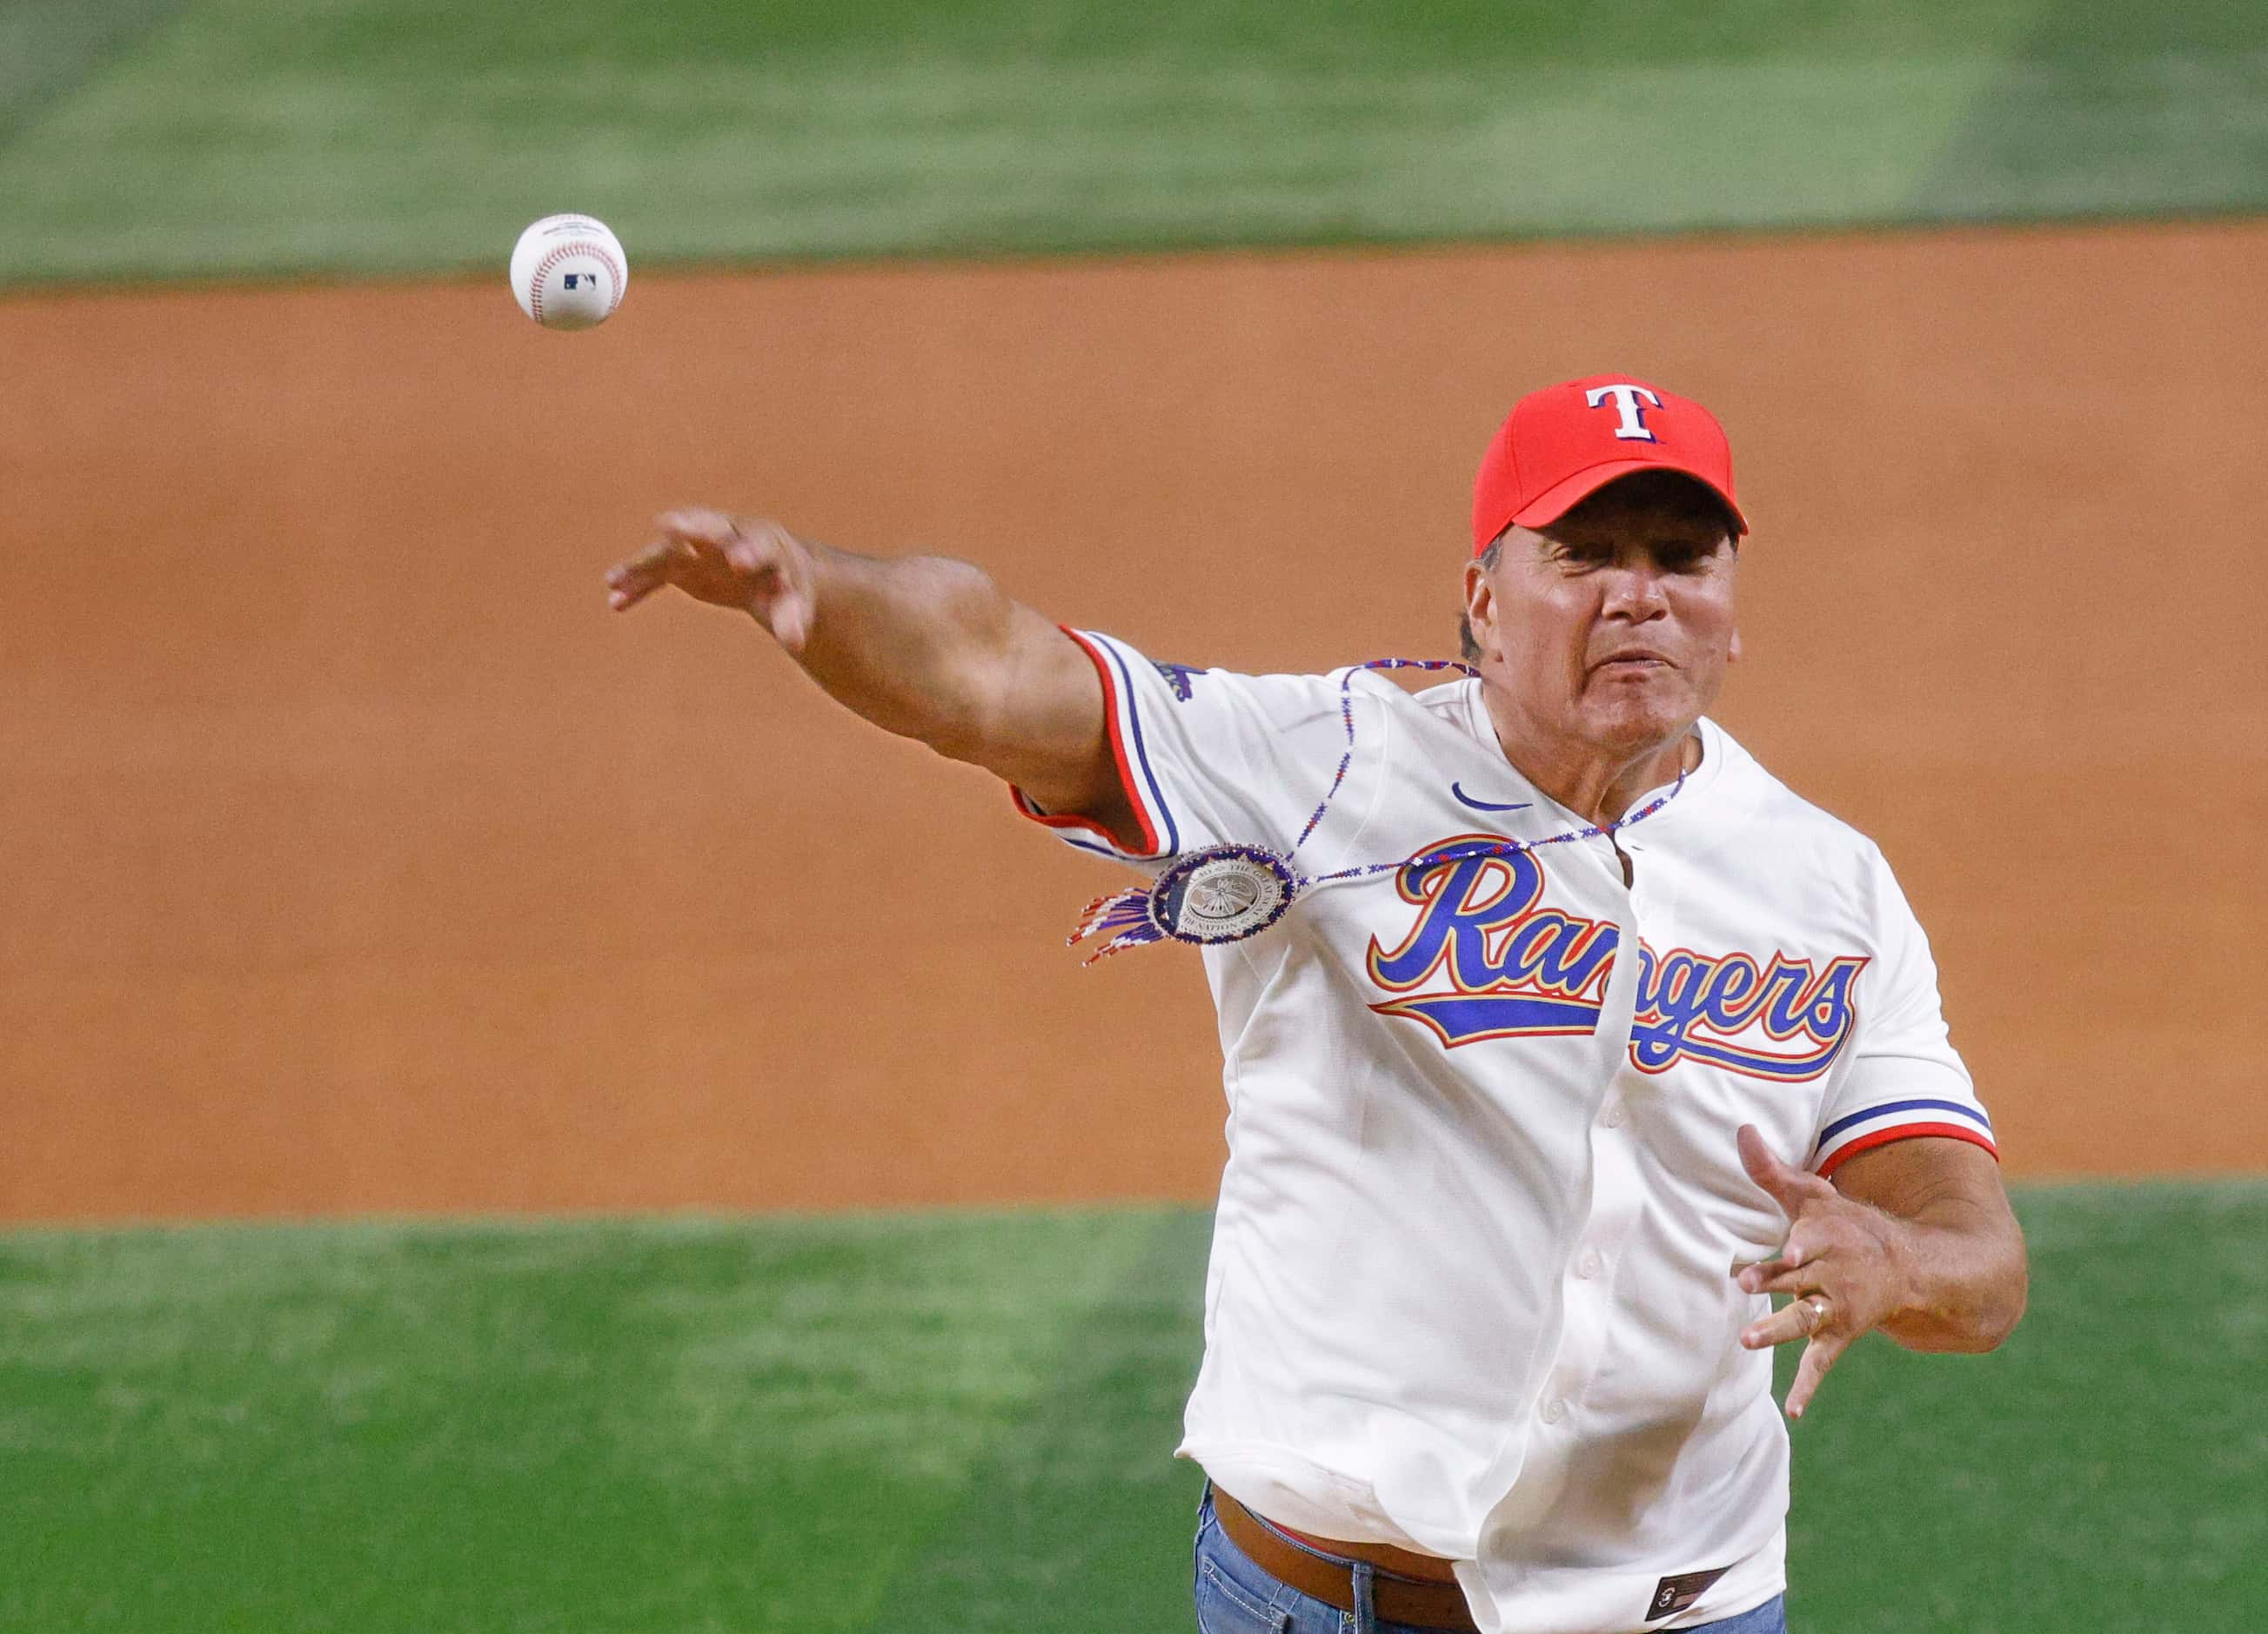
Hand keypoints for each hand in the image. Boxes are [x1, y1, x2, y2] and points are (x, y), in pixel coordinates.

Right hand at [606, 510, 817, 652]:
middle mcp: (729, 534)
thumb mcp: (795, 603)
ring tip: (613, 580)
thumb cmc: (785, 585)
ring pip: (669, 550)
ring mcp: (699, 545)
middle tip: (667, 525)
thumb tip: (797, 643)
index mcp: (764, 542)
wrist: (766, 571)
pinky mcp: (680, 561)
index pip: (758, 543)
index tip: (739, 563)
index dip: (749, 551)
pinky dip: (637, 584)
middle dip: (690, 527)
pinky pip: (655, 572)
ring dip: (642, 564)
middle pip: (710, 527)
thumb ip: (793, 619)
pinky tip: (615, 602)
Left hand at [1729, 1123, 1910, 1418]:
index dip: (1797, 1248)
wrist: (1904, 1264)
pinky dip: (1808, 1387)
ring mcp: (1835, 1306)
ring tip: (1748, 1340)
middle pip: (1799, 1280)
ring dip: (1778, 1329)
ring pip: (1805, 1319)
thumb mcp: (1812, 1196)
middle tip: (1745, 1286)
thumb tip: (1741, 1129)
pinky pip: (1822, 1363)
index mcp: (1824, 1238)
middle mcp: (1831, 1273)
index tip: (1787, 1252)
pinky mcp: (1839, 1333)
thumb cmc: (1843, 1225)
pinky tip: (1794, 1410)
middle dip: (1775, 1283)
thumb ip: (1772, 1169)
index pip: (1807, 1242)